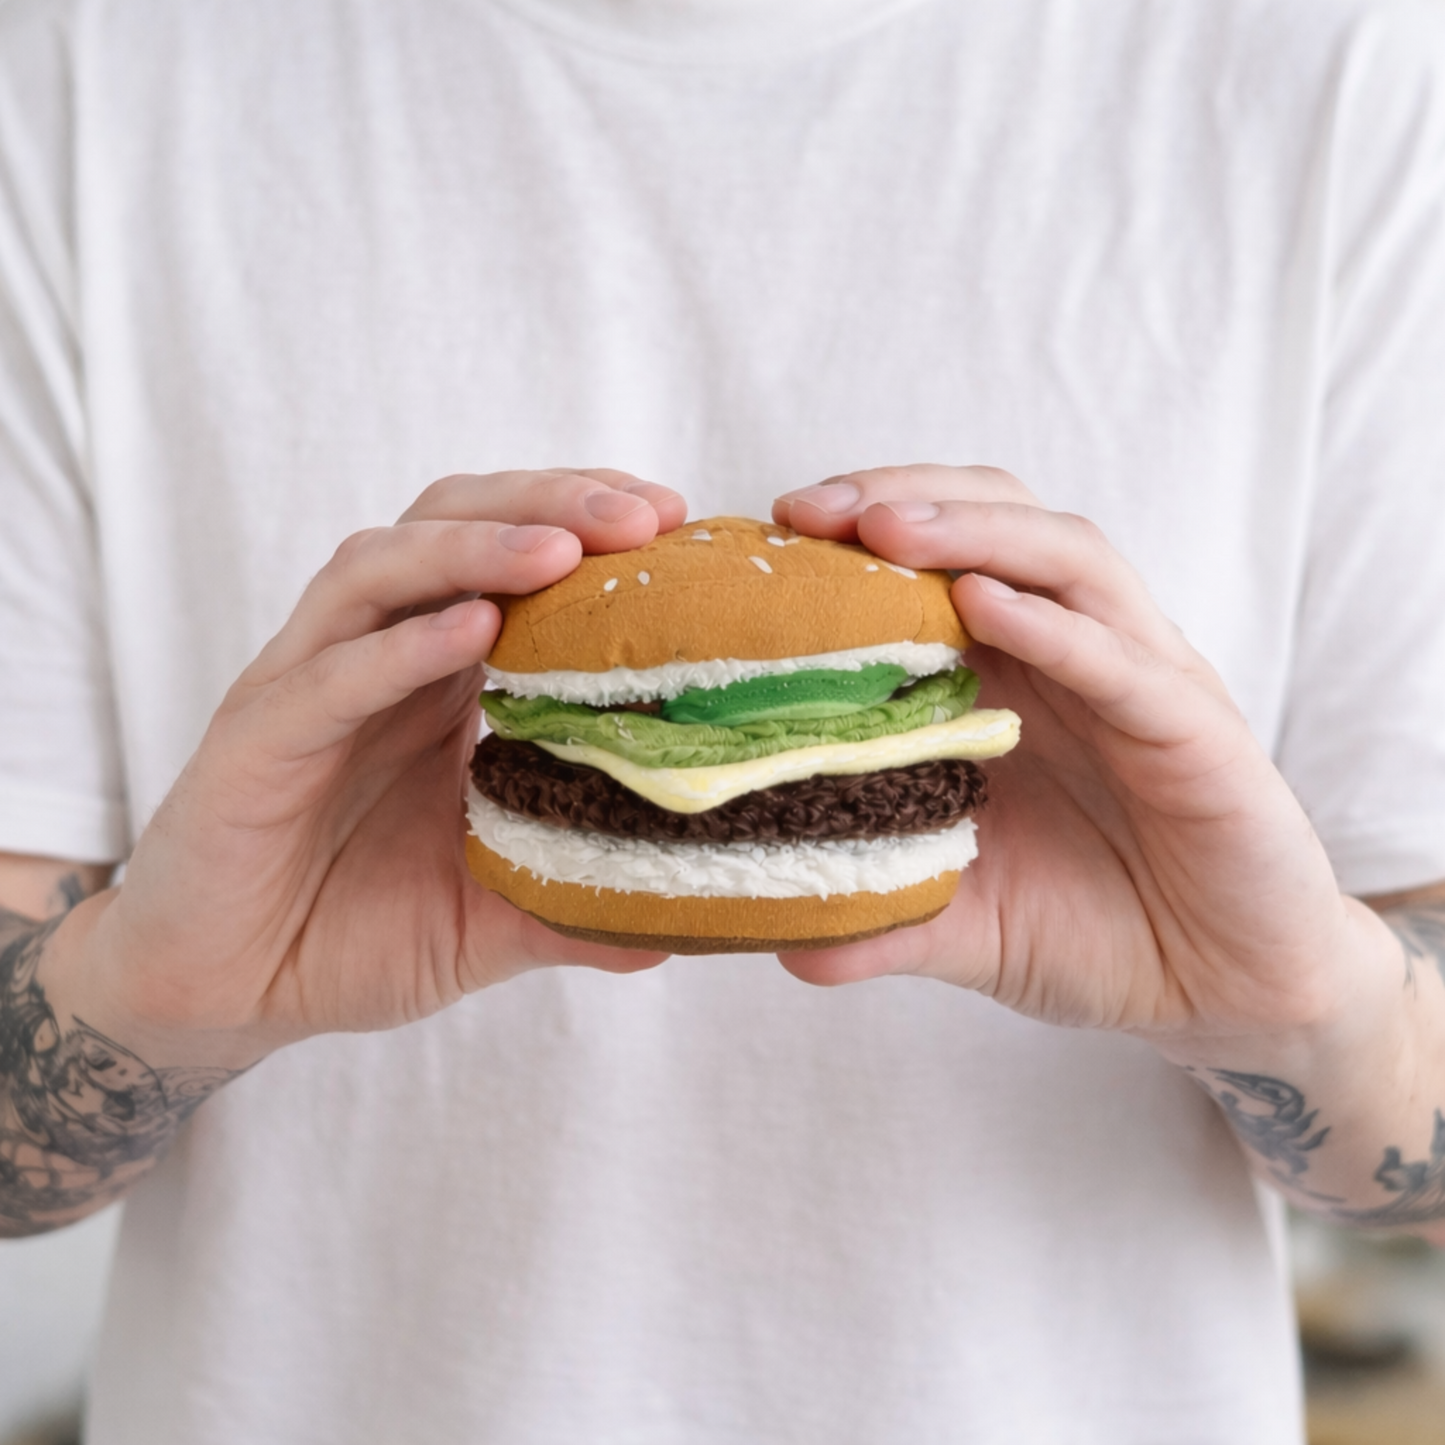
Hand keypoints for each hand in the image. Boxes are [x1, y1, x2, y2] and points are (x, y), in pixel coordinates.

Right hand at [70, 470, 686, 1065]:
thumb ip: (568, 908)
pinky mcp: (257, 738)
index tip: (675, 523)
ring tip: (560, 549)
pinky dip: (402, 646)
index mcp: (438, 679)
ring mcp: (309, 686)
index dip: (589, 526)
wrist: (224, 993)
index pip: (512, 559)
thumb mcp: (484, 921)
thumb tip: (673, 930)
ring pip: (383, 570)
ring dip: (474, 547)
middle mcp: (375, 657)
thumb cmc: (350, 936)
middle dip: (549, 504)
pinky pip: (330, 676)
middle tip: (641, 513)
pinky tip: (471, 632)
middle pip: (453, 525)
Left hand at [771, 465, 1373, 1040]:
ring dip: (975, 532)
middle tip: (809, 507)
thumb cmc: (1098, 932)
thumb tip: (780, 950)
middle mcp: (1078, 655)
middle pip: (999, 521)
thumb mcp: (968, 924)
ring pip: (1068, 561)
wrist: (1226, 993)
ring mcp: (1143, 681)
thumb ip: (881, 920)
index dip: (859, 530)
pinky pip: (1126, 663)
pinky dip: (1056, 627)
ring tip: (886, 529)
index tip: (770, 532)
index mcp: (1015, 676)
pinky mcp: (1199, 733)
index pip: (940, 557)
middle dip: (903, 497)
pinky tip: (987, 605)